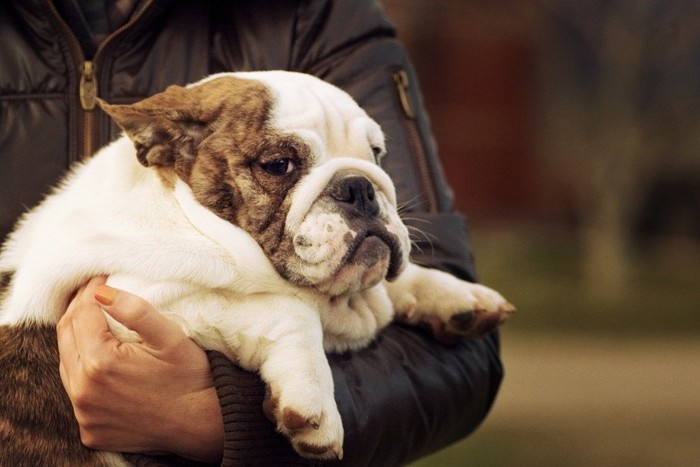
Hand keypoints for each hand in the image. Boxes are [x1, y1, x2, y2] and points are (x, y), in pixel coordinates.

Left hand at [57, 277, 223, 461]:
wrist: (200, 423)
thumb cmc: (189, 377)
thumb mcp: (170, 336)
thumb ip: (136, 311)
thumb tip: (101, 292)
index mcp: (101, 363)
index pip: (82, 314)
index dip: (90, 291)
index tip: (100, 278)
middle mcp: (84, 392)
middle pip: (66, 337)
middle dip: (78, 310)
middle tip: (94, 295)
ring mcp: (85, 415)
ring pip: (67, 365)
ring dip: (77, 341)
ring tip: (95, 324)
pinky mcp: (90, 430)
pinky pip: (78, 394)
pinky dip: (84, 374)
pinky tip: (102, 364)